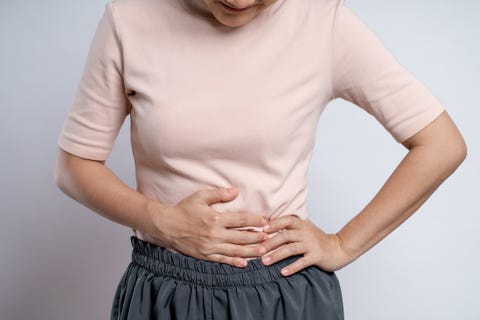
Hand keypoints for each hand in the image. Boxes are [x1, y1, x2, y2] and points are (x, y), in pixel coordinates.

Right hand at [145, 186, 269, 267]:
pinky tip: (245, 263)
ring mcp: (210, 246)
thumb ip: (219, 193)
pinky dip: (234, 262)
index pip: (241, 220)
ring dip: (251, 251)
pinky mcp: (205, 255)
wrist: (166, 226)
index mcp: (215, 218)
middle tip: (270, 237)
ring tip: (264, 251)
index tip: (266, 222)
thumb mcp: (200, 196)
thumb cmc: (184, 209)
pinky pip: (223, 260)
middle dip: (258, 237)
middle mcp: (214, 234)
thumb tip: (237, 191)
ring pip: (235, 251)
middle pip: (242, 237)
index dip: (256, 221)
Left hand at [260, 215, 351, 275]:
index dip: (274, 224)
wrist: (339, 248)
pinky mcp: (316, 256)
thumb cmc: (318, 240)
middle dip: (270, 243)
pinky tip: (282, 272)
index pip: (286, 220)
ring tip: (265, 262)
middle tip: (258, 250)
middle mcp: (306, 233)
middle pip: (285, 236)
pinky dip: (292, 267)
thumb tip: (268, 227)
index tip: (262, 229)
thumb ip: (290, 228)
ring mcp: (311, 245)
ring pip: (291, 249)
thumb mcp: (305, 229)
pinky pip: (302, 262)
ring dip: (276, 255)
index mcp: (302, 225)